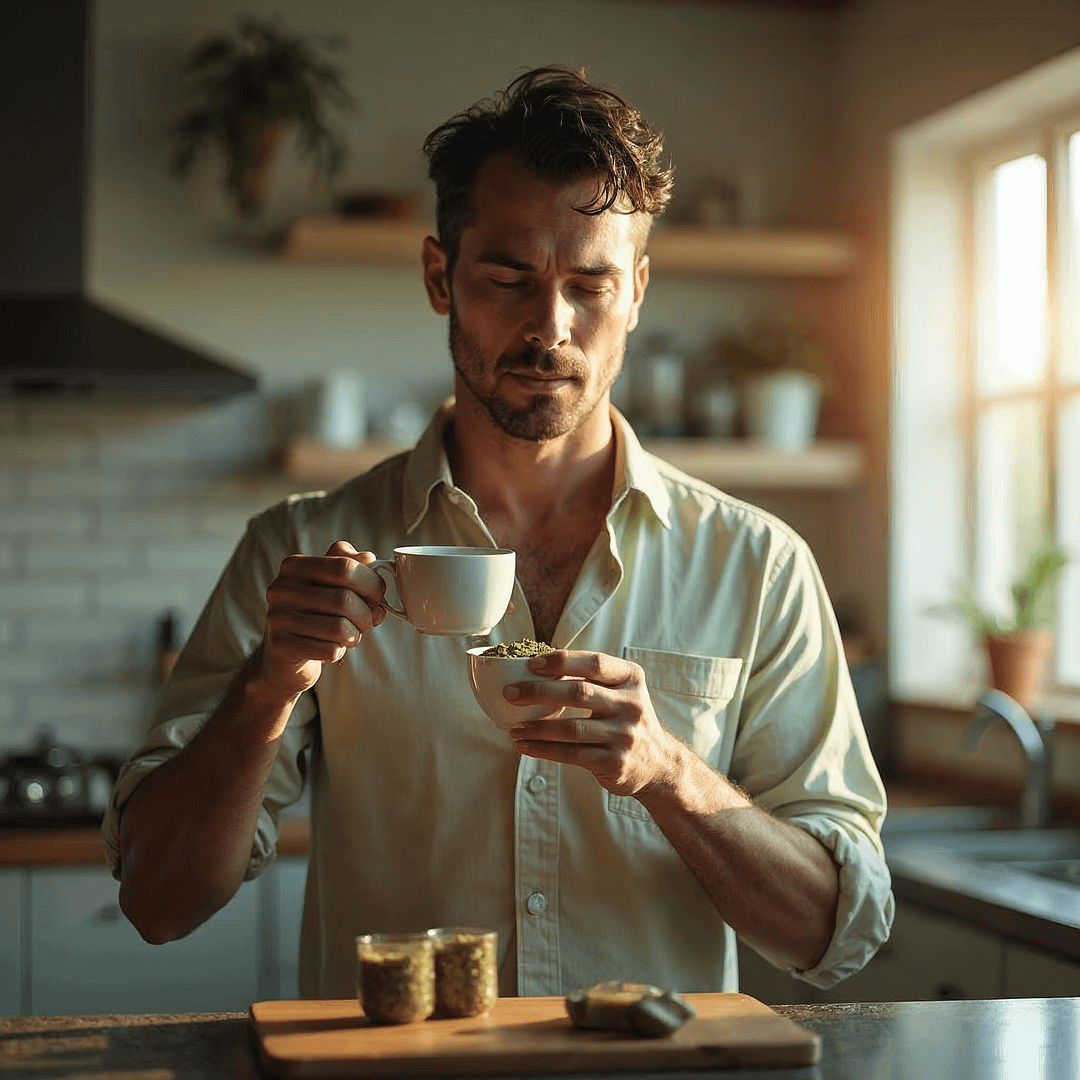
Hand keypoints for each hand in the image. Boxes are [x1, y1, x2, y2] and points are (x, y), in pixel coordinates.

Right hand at [258, 541, 386, 698]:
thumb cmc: (314, 614)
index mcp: (295, 566)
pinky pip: (330, 650)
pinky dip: (340, 651)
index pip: (345, 567)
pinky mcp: (281, 646)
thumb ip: (350, 566)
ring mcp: (278, 618)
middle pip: (345, 599)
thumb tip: (368, 558)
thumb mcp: (329, 585)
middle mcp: (282, 589)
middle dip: (366, 615)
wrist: (283, 654)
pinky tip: (333, 648)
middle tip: (366, 622)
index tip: (377, 597)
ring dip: (355, 635)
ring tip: (350, 636)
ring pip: (340, 627)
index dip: (371, 584)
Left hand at [505, 651, 681, 798]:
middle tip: (510, 693)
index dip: (561, 661)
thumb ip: (591, 679)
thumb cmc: (625, 720)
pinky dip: (543, 750)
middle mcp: (631, 705)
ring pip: (571, 728)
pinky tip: (523, 746)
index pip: (594, 663)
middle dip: (539, 691)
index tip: (531, 664)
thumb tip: (536, 666)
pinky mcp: (615, 762)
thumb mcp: (621, 692)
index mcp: (631, 679)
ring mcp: (624, 735)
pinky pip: (571, 754)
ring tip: (512, 727)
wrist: (658, 763)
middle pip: (578, 692)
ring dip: (536, 727)